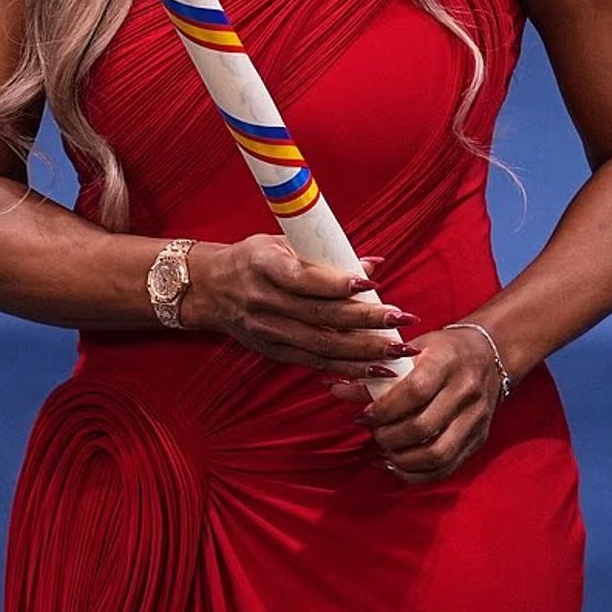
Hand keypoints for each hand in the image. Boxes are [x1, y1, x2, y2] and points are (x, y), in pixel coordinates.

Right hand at [184, 234, 420, 378]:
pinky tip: (374, 370)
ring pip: (322, 345)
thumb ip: (326, 254)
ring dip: (364, 351)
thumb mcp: (281, 242)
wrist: (210, 289)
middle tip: (401, 319)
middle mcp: (264, 302)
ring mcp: (268, 331)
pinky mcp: (273, 351)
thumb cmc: (252, 258)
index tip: (370, 283)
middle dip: (366, 320)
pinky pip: (315, 362)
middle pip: (321, 316)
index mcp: (263, 265)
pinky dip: (347, 368)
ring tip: (398, 352)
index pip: (303, 279)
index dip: (337, 284)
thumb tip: (373, 264)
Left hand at [328, 326, 504, 483]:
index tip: (365, 414)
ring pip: (437, 454)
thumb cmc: (443, 349)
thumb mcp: (412, 348)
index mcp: (447, 361)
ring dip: (402, 459)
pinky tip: (397, 466)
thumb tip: (336, 389)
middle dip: (388, 437)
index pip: (414, 391)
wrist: (491, 353)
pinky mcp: (479, 439)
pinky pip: (447, 468)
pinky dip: (418, 474)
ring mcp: (476, 418)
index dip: (385, 409)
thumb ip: (376, 371)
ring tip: (384, 450)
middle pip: (423, 427)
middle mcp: (466, 390)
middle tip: (373, 431)